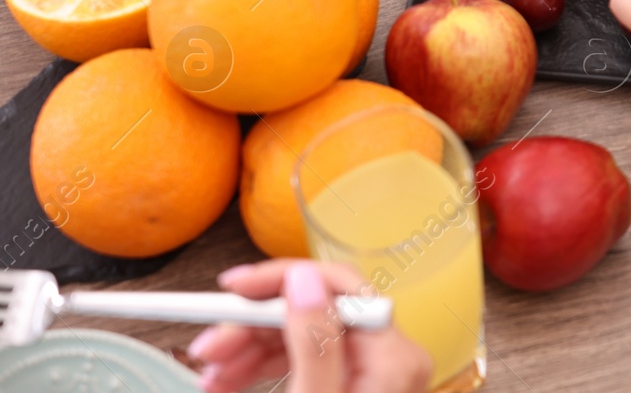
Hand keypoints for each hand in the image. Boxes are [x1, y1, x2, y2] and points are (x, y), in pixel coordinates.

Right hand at [187, 260, 431, 392]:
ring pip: (304, 339)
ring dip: (251, 352)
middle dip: (254, 327)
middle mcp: (391, 360)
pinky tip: (228, 383)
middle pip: (315, 313)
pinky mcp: (355, 390)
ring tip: (209, 379)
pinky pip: (308, 363)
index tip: (230, 288)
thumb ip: (312, 343)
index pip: (337, 288)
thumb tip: (302, 279)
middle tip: (207, 349)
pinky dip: (266, 369)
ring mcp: (373, 376)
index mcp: (394, 357)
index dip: (280, 280)